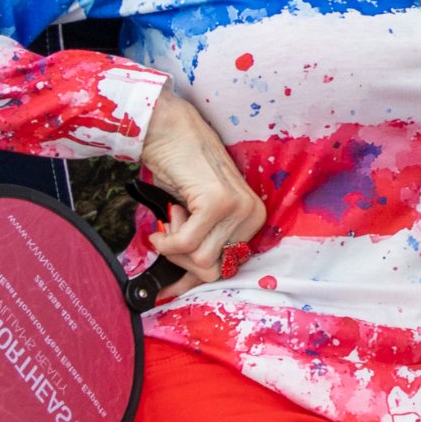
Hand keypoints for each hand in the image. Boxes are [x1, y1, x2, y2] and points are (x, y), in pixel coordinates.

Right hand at [137, 90, 267, 300]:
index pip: (227, 269)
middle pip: (213, 270)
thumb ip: (197, 248)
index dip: (193, 269)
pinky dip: (167, 239)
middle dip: (182, 256)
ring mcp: (239, 209)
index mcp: (254, 219)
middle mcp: (254, 215)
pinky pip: (186, 245)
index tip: (172, 261)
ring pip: (200, 261)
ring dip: (174, 244)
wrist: (169, 131)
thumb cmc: (179, 172)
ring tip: (174, 214)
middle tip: (172, 226)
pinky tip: (167, 216)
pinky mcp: (218, 203)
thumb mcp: (195, 216)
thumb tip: (177, 290)